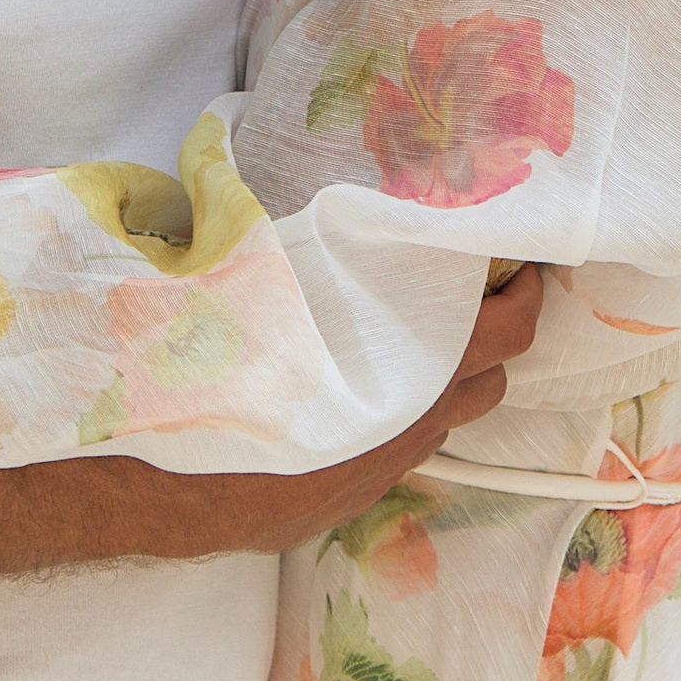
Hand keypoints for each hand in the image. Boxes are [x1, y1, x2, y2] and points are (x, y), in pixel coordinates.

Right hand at [126, 261, 545, 557]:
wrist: (158, 478)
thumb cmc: (209, 366)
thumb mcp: (261, 275)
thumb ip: (306, 238)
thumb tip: (302, 181)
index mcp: (407, 361)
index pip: (503, 330)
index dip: (522, 293)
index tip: (520, 261)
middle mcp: (411, 420)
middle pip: (493, 378)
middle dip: (496, 335)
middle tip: (482, 291)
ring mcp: (384, 465)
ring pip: (450, 419)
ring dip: (449, 380)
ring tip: (418, 337)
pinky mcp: (351, 499)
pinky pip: (401, 452)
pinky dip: (400, 418)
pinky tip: (357, 390)